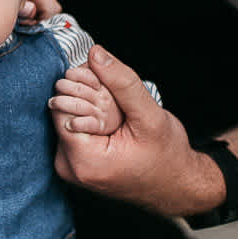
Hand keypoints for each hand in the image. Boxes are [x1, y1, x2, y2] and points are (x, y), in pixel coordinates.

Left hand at [49, 45, 223, 216]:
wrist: (176, 185)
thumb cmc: (167, 156)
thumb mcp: (149, 116)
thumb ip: (122, 83)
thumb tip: (95, 53)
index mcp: (83, 161)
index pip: (61, 107)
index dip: (83, 89)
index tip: (109, 92)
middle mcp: (68, 168)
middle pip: (60, 112)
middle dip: (86, 98)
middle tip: (118, 105)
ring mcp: (69, 167)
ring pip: (66, 118)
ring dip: (89, 107)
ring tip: (118, 117)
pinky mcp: (74, 163)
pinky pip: (72, 129)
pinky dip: (89, 119)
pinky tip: (112, 125)